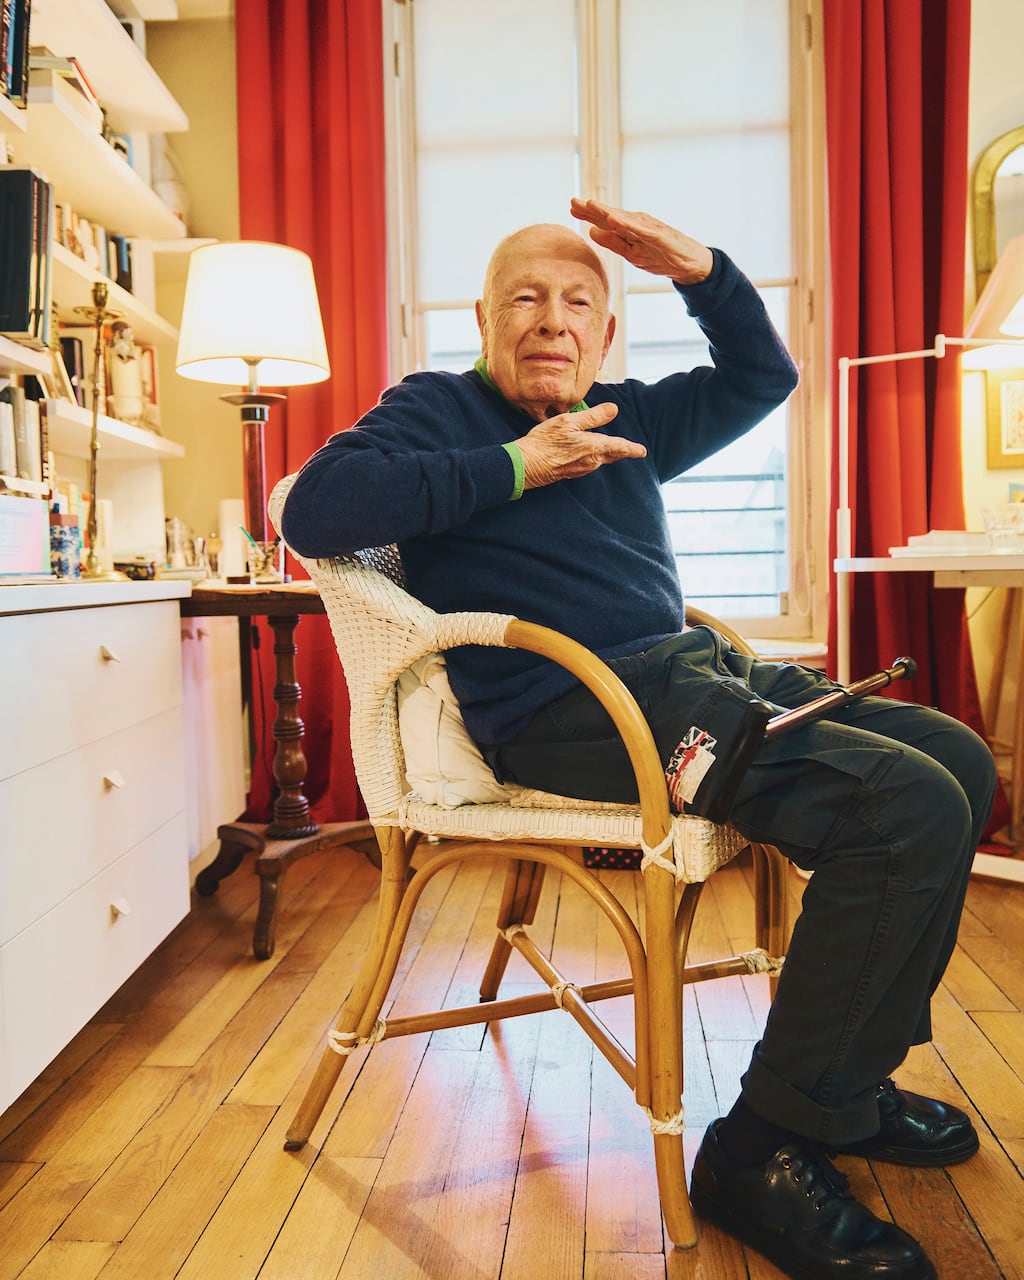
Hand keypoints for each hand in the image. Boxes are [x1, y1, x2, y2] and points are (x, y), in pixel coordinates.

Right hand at [514, 401, 645, 488]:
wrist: (526, 465)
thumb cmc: (545, 441)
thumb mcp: (569, 422)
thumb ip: (593, 416)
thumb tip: (613, 410)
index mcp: (594, 448)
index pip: (620, 447)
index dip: (632, 448)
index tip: (642, 451)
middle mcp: (591, 461)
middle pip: (612, 455)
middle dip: (621, 452)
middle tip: (632, 450)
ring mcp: (581, 469)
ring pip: (600, 460)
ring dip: (607, 454)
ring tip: (612, 449)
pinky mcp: (571, 473)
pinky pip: (588, 464)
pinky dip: (593, 458)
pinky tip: (588, 454)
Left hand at [570, 197, 713, 284]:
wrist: (690, 263)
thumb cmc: (662, 256)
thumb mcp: (632, 253)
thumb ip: (613, 243)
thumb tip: (591, 233)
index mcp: (630, 230)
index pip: (606, 221)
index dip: (589, 214)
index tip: (571, 207)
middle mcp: (638, 225)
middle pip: (612, 216)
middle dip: (593, 209)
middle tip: (573, 201)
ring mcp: (649, 229)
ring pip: (624, 220)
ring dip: (607, 212)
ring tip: (590, 205)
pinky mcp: (660, 236)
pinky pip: (641, 231)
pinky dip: (628, 225)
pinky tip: (615, 221)